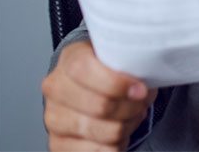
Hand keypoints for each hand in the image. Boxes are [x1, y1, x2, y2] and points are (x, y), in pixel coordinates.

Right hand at [41, 41, 157, 150]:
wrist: (90, 87)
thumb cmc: (110, 71)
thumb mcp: (120, 56)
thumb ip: (129, 62)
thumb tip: (144, 81)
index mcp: (71, 59)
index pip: (85, 70)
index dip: (117, 83)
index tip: (141, 90)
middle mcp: (56, 88)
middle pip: (100, 106)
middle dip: (131, 108)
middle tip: (142, 103)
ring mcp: (54, 118)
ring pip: (103, 131)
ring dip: (127, 126)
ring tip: (133, 116)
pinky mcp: (58, 143)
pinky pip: (97, 151)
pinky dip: (117, 145)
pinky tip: (120, 133)